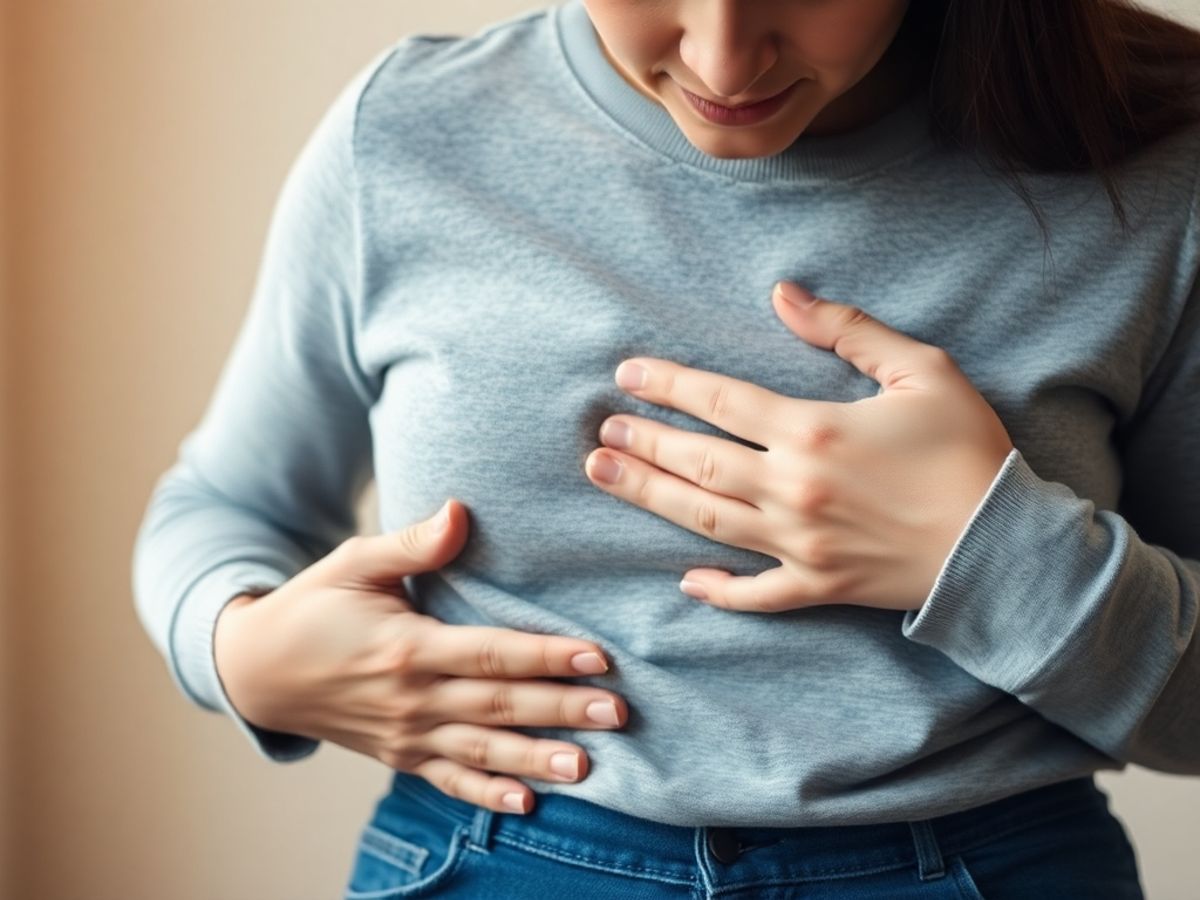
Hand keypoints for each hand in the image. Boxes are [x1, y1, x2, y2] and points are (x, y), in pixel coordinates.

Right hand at [213, 499, 627, 814]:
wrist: (257, 671)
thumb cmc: (313, 606)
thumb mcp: (353, 563)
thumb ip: (411, 544)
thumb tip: (459, 510)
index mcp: (406, 646)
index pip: (490, 654)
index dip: (545, 656)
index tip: (597, 656)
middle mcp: (410, 698)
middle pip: (498, 706)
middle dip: (561, 709)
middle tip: (618, 712)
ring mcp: (404, 735)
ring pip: (482, 750)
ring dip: (536, 758)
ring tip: (589, 765)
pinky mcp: (398, 757)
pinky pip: (448, 780)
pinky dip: (486, 793)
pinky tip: (527, 800)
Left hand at [583, 280, 1014, 614]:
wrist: (1006, 546)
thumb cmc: (969, 451)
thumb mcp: (921, 369)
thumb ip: (847, 330)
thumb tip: (783, 296)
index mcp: (813, 432)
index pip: (719, 401)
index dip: (667, 385)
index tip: (626, 374)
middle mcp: (792, 491)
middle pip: (697, 463)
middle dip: (643, 443)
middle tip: (602, 432)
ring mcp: (800, 545)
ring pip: (706, 520)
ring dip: (650, 497)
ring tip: (605, 476)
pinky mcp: (819, 588)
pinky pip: (755, 595)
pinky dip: (718, 591)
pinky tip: (685, 580)